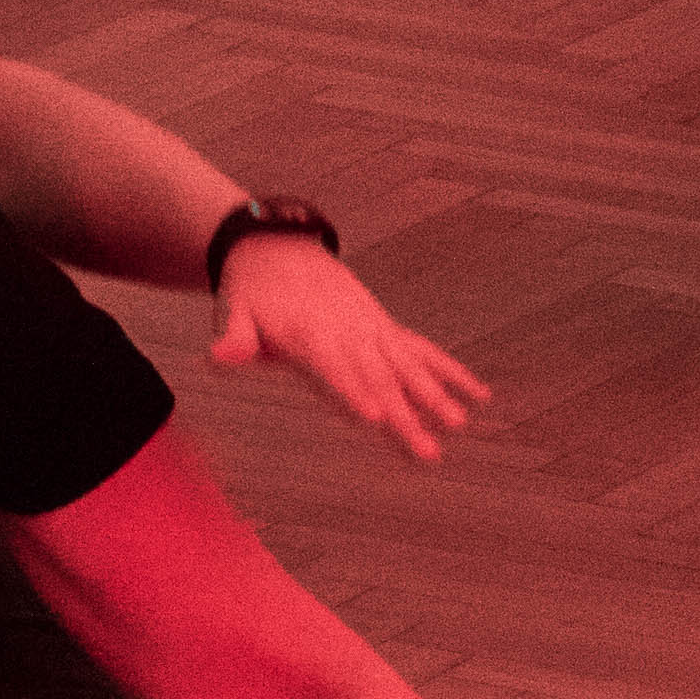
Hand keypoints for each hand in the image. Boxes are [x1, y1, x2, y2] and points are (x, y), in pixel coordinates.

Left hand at [208, 243, 489, 467]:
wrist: (279, 248)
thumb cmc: (253, 293)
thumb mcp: (234, 310)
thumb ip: (234, 338)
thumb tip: (218, 360)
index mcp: (310, 332)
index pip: (335, 367)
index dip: (355, 391)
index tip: (376, 419)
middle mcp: (349, 331)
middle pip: (379, 377)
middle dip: (405, 414)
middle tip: (428, 450)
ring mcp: (373, 329)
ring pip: (408, 366)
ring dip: (436, 395)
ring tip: (460, 424)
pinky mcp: (386, 329)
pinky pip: (423, 350)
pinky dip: (451, 370)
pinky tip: (480, 395)